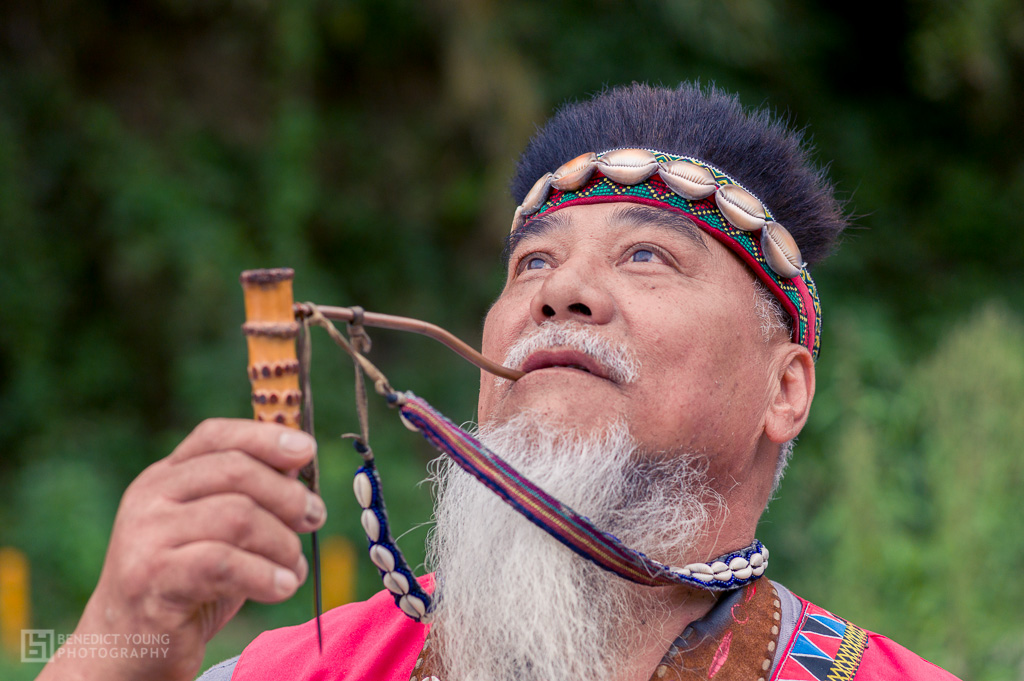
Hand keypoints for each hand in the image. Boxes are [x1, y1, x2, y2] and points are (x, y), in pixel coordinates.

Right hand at [36, 419, 324, 680]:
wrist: (126, 646)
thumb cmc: (186, 584)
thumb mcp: (215, 532)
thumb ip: (247, 496)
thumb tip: (299, 461)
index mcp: (164, 477)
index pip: (216, 436)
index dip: (265, 437)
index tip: (307, 450)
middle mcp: (149, 498)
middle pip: (236, 471)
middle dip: (288, 494)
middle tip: (315, 518)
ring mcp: (146, 537)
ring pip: (238, 517)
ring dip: (283, 543)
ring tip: (293, 568)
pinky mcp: (152, 580)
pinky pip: (225, 564)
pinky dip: (266, 574)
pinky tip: (283, 587)